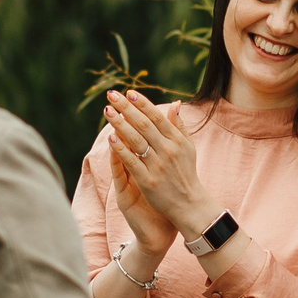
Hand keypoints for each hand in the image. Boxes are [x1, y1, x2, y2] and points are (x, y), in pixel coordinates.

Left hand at [105, 91, 215, 249]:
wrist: (190, 204)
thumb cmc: (187, 174)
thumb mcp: (188, 148)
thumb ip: (180, 126)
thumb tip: (175, 104)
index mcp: (177, 141)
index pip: (157, 117)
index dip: (142, 104)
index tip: (129, 92)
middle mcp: (168, 150)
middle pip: (144, 124)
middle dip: (126, 108)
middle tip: (111, 95)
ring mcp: (158, 166)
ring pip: (136, 140)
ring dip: (120, 123)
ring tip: (107, 111)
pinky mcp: (148, 181)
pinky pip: (132, 162)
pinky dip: (121, 149)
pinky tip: (111, 138)